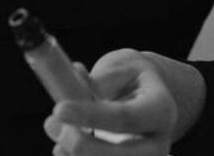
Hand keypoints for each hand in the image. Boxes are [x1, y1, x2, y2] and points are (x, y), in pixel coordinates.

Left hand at [44, 49, 178, 154]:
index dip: (90, 116)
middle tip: (52, 124)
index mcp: (161, 109)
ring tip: (55, 132)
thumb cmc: (131, 79)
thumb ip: (97, 79)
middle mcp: (159, 144)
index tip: (59, 108)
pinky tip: (62, 150)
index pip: (125, 118)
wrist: (149, 97)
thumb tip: (73, 78)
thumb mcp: (120, 67)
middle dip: (83, 147)